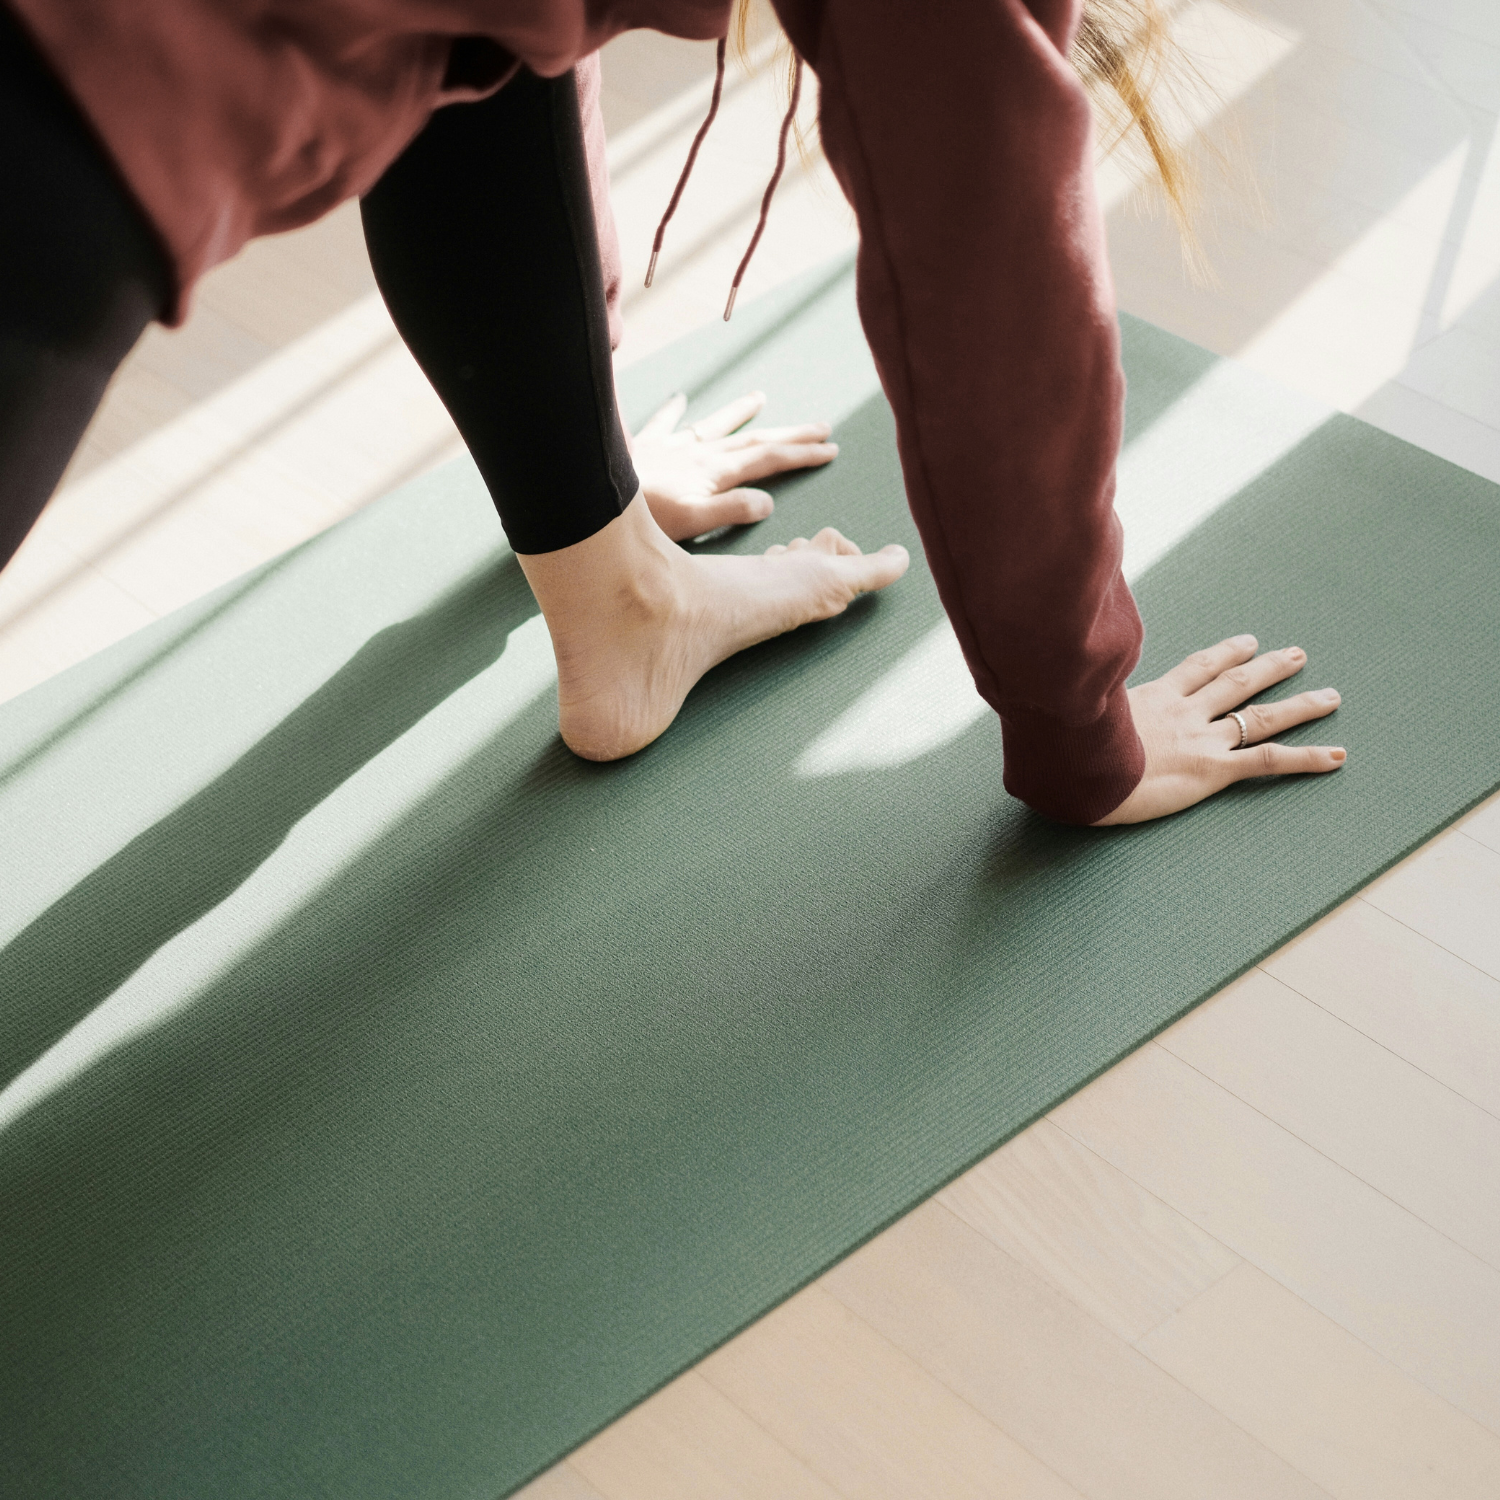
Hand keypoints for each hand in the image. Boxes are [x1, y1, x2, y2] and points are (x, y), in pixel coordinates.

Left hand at [630, 390, 839, 541]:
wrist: (592, 493)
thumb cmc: (641, 517)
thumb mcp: (692, 522)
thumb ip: (731, 511)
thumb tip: (768, 502)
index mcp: (714, 473)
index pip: (768, 460)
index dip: (801, 454)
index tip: (830, 448)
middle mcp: (698, 454)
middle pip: (752, 439)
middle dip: (789, 434)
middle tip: (821, 426)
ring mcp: (673, 447)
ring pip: (715, 424)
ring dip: (740, 412)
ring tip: (761, 397)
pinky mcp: (645, 448)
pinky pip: (663, 423)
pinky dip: (674, 411)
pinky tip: (679, 398)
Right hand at [1094, 634, 1345, 824]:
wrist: (1081, 770)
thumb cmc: (1071, 747)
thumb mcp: (1079, 712)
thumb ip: (1090, 705)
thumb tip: (1067, 696)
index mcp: (1154, 697)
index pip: (1197, 668)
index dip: (1224, 654)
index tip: (1246, 643)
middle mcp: (1185, 712)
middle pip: (1236, 683)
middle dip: (1268, 668)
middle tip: (1295, 655)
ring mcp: (1202, 739)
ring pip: (1260, 716)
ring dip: (1299, 705)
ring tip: (1329, 696)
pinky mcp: (1212, 769)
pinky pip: (1267, 761)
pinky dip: (1306, 758)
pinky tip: (1335, 756)